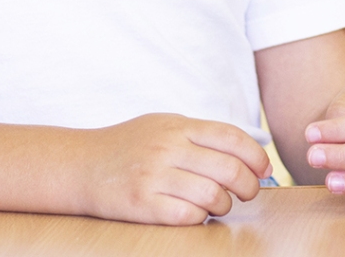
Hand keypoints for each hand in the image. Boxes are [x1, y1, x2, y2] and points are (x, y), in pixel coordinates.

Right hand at [85, 113, 271, 224]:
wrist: (81, 165)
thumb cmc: (129, 146)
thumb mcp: (164, 125)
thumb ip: (200, 135)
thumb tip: (246, 152)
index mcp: (178, 126)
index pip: (231, 137)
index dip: (255, 155)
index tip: (263, 169)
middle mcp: (168, 147)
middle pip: (228, 168)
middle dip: (249, 185)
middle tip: (248, 193)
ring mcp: (155, 175)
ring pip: (213, 195)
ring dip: (225, 205)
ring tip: (219, 204)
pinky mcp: (142, 204)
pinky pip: (188, 216)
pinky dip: (200, 218)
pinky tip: (196, 214)